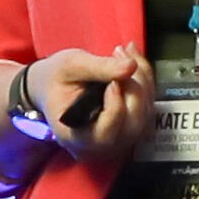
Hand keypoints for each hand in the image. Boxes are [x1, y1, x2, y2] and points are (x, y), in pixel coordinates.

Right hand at [25, 47, 150, 171]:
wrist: (51, 86)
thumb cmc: (55, 78)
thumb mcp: (70, 65)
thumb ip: (99, 67)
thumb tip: (131, 66)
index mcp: (75, 137)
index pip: (105, 134)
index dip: (115, 108)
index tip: (113, 82)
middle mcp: (99, 146)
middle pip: (132, 124)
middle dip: (134, 87)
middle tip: (120, 54)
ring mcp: (117, 140)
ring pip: (144, 114)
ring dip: (143, 79)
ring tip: (125, 52)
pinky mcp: (129, 128)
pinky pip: (147, 107)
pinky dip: (145, 82)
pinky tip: (133, 61)